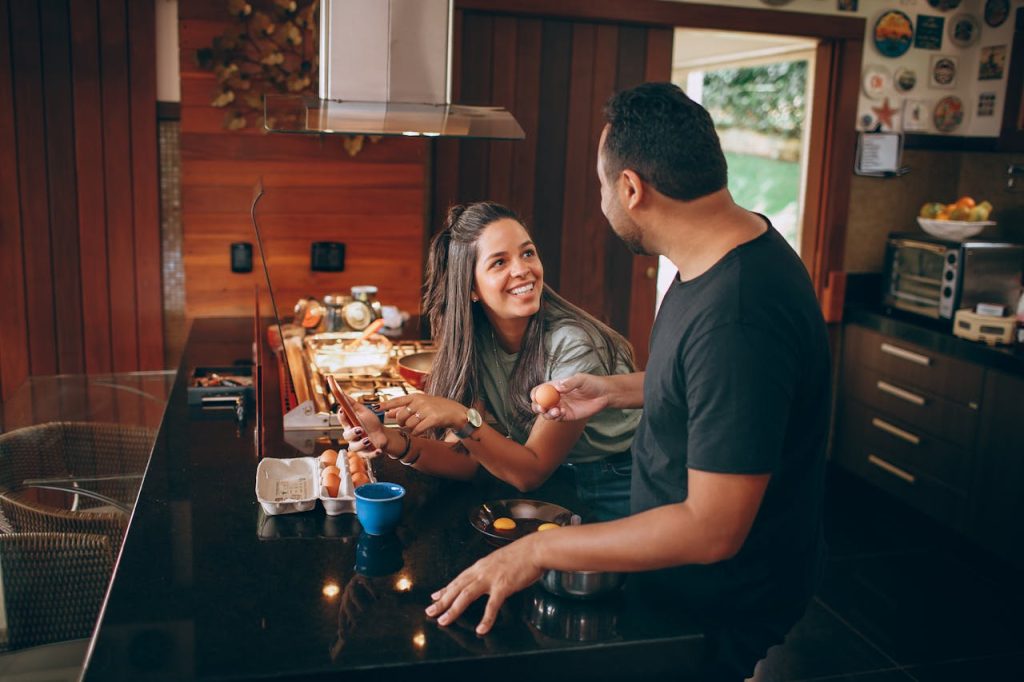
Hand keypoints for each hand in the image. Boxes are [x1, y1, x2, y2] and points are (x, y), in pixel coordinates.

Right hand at [340, 400, 386, 457]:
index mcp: (350, 424)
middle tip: (359, 429)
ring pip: (355, 447)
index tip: (342, 410)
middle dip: (352, 433)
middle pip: (347, 436)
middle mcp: (352, 436)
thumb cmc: (371, 423)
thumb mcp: (363, 411)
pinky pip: (367, 455)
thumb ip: (352, 404)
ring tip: (368, 439)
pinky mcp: (365, 453)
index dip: (341, 416)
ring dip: (361, 444)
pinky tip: (378, 450)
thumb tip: (342, 393)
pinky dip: (373, 453)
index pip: (343, 420)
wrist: (383, 434)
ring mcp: (358, 445)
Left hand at [382, 395, 468, 436]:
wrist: (457, 413)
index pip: (396, 400)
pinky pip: (418, 430)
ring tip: (419, 427)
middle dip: (401, 423)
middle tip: (409, 424)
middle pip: (400, 416)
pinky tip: (422, 431)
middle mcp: (420, 401)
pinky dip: (418, 433)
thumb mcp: (421, 405)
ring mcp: (427, 409)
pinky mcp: (433, 418)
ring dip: (411, 429)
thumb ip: (404, 408)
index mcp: (415, 396)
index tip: (374, 408)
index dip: (385, 405)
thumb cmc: (437, 409)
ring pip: (408, 424)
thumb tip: (387, 412)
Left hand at [425, 536, 543, 634]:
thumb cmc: (520, 555)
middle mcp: (481, 571)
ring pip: (466, 595)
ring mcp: (491, 579)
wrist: (534, 550)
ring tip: (444, 621)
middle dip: (442, 600)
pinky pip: (492, 605)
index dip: (445, 589)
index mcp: (480, 566)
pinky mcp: (503, 586)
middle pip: (457, 587)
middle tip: (430, 612)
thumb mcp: (498, 560)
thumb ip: (489, 570)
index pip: (458, 579)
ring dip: (453, 609)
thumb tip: (484, 578)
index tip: (434, 596)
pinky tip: (481, 629)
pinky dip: (486, 618)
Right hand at [531, 373, 608, 420]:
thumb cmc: (592, 383)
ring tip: (556, 410)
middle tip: (542, 408)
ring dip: (548, 413)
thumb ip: (569, 383)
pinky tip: (562, 412)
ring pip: (547, 413)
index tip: (536, 397)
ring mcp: (561, 407)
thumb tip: (558, 388)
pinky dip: (557, 417)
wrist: (604, 394)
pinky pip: (557, 418)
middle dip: (537, 407)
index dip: (535, 394)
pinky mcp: (567, 416)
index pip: (539, 391)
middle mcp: (555, 397)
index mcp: (555, 386)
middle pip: (539, 404)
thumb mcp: (581, 379)